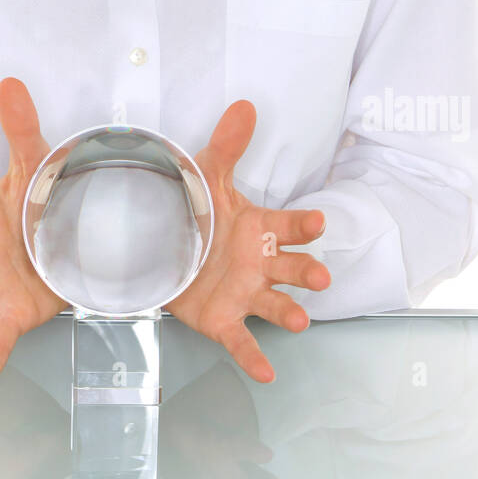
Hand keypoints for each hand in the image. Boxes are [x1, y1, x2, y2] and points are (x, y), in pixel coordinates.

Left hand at [166, 99, 329, 382]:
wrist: (158, 242)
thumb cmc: (195, 211)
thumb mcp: (208, 176)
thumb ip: (228, 145)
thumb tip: (245, 105)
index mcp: (261, 229)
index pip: (290, 226)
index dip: (303, 226)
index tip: (317, 223)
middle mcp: (260, 263)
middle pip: (292, 268)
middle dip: (307, 272)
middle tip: (319, 276)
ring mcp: (245, 293)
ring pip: (274, 304)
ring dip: (289, 312)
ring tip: (298, 320)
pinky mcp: (224, 320)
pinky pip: (241, 341)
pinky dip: (253, 357)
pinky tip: (266, 373)